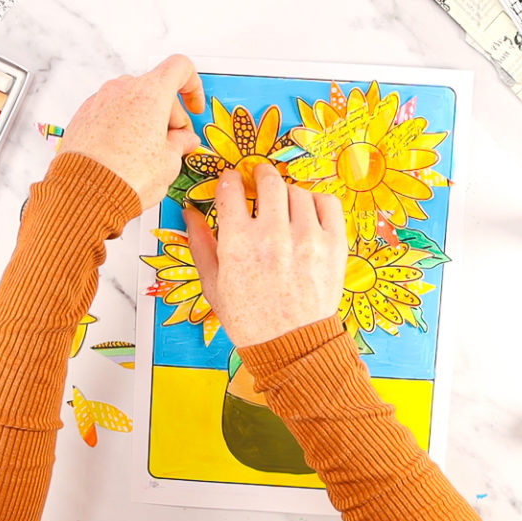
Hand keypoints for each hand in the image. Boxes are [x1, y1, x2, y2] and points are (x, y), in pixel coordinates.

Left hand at [57, 55, 204, 209]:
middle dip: (168, 113)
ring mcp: (100, 100)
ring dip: (144, 118)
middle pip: (155, 88)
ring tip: (147, 151)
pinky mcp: (83, 115)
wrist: (86, 193)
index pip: (180, 67)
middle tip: (173, 143)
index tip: (193, 107)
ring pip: (131, 100)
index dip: (193, 86)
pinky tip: (125, 152)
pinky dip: (122, 125)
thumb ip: (180, 144)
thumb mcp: (169, 163)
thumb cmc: (126, 176)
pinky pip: (110, 112)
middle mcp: (123, 89)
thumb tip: (183, 141)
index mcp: (150, 93)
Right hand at [185, 163, 346, 347]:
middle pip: (268, 181)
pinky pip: (327, 203)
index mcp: (238, 244)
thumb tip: (188, 214)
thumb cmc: (250, 319)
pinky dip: (316, 201)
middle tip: (258, 178)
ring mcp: (307, 239)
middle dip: (260, 174)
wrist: (290, 345)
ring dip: (287, 193)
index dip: (229, 181)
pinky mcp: (333, 245)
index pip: (230, 189)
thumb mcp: (213, 284)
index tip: (232, 182)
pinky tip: (307, 212)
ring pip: (297, 191)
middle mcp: (273, 236)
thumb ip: (200, 244)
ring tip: (282, 208)